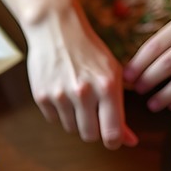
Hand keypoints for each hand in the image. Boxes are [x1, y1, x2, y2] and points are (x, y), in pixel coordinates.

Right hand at [23, 0, 137, 149]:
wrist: (55, 29)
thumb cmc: (88, 51)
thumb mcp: (112, 74)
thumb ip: (120, 109)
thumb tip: (129, 141)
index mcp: (107, 86)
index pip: (112, 133)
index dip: (114, 141)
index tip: (113, 138)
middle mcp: (84, 93)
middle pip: (90, 135)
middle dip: (94, 130)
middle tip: (93, 114)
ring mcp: (60, 95)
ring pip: (71, 128)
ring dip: (76, 119)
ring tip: (76, 97)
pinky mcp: (42, 96)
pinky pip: (54, 119)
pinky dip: (60, 111)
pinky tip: (62, 92)